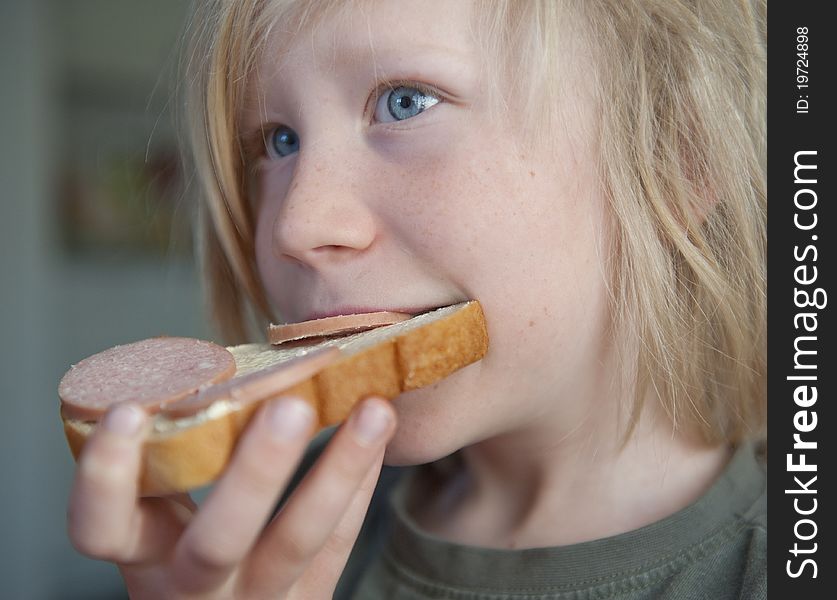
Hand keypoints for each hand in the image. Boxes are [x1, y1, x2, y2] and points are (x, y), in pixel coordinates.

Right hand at [67, 395, 396, 598]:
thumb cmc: (181, 549)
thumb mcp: (158, 521)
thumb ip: (174, 460)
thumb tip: (202, 362)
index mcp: (144, 556)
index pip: (103, 530)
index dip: (105, 479)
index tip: (125, 410)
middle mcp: (194, 587)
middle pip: (217, 544)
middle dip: (253, 475)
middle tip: (287, 407)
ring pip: (297, 543)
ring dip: (337, 471)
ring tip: (374, 410)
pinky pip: (338, 545)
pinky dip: (358, 485)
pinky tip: (378, 435)